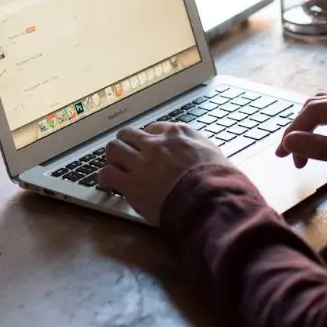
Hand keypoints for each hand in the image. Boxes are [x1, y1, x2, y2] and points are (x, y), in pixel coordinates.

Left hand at [99, 122, 229, 224]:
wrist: (210, 199)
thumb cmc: (220, 180)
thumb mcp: (215, 153)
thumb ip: (201, 149)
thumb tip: (201, 154)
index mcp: (178, 133)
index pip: (154, 128)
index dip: (149, 139)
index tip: (149, 149)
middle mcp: (156, 143)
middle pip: (128, 134)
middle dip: (126, 144)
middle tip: (127, 157)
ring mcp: (141, 162)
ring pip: (114, 149)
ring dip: (113, 158)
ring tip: (116, 168)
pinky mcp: (131, 184)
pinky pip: (107, 174)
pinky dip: (106, 179)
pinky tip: (109, 185)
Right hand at [275, 93, 326, 196]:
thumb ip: (323, 148)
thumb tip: (289, 141)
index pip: (316, 109)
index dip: (295, 130)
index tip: (284, 154)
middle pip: (319, 105)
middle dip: (299, 128)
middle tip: (287, 155)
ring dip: (309, 129)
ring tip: (299, 153)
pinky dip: (322, 131)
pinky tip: (318, 145)